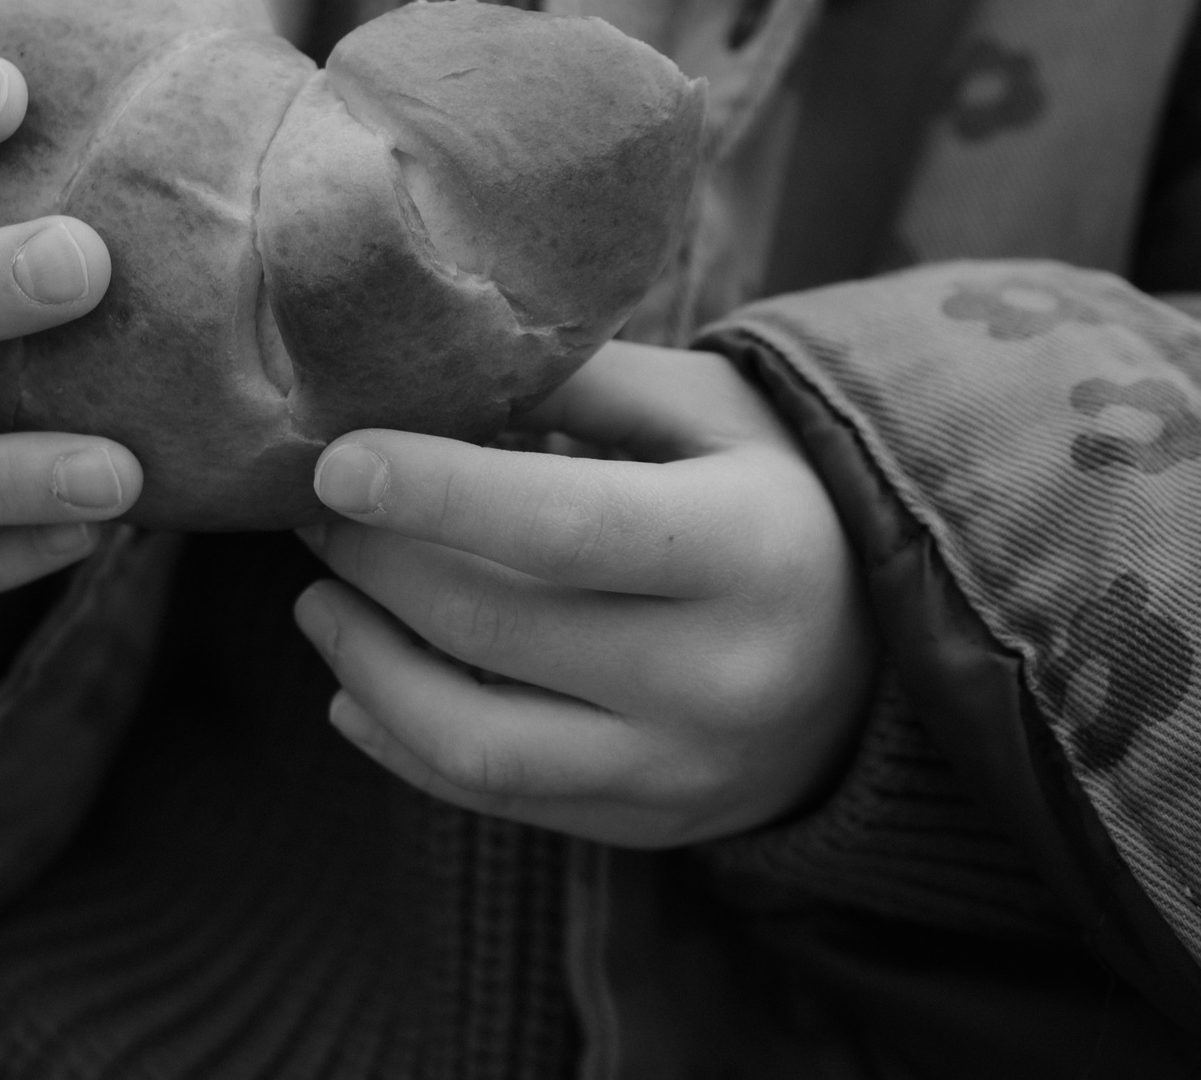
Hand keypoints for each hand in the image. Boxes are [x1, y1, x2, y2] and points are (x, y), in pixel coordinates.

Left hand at [293, 342, 874, 847]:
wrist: (886, 652)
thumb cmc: (776, 494)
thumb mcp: (710, 408)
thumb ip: (575, 384)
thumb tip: (423, 377)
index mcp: (746, 546)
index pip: (563, 524)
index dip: (435, 491)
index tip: (333, 461)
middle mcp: (720, 674)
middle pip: (493, 624)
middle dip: (373, 560)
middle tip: (313, 508)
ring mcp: (682, 766)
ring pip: (474, 738)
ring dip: (365, 662)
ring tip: (318, 599)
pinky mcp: (648, 823)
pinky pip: (492, 796)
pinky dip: (400, 738)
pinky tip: (354, 677)